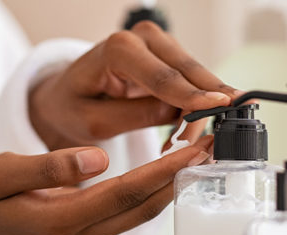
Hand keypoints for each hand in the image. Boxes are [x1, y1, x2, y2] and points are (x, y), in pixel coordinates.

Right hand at [0, 135, 212, 234]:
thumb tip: (97, 159)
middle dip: (180, 177)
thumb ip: (46, 167)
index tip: (195, 148)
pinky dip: (151, 190)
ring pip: (139, 213)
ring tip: (199, 153)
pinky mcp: (84, 232)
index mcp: (59, 221)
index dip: (162, 171)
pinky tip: (166, 169)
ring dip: (171, 184)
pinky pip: (127, 212)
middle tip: (213, 144)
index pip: (123, 194)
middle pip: (141, 208)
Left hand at [29, 21, 242, 150]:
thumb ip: (136, 116)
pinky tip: (180, 132)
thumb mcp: (95, 122)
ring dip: (198, 111)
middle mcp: (142, 38)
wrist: (65, 97)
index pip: (163, 76)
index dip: (192, 95)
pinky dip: (192, 108)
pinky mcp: (168, 58)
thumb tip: (179, 113)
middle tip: (215, 139)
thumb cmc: (73, 108)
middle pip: (188, 72)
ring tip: (179, 143)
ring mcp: (158, 45)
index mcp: (118, 49)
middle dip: (205, 104)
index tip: (221, 106)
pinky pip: (192, 83)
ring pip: (196, 78)